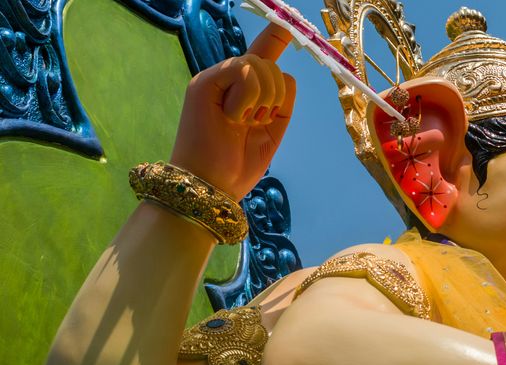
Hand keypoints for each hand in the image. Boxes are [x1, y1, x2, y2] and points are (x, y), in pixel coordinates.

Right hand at [169, 24, 295, 200]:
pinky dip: (249, 96)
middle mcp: (227, 81)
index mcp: (242, 92)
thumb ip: (280, 103)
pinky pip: (244, 69)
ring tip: (243, 122)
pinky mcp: (204, 82)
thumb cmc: (236, 164)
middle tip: (255, 122)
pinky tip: (234, 116)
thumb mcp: (271, 131)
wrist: (213, 186)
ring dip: (264, 98)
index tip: (287, 22)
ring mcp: (214, 79)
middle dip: (276, 95)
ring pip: (261, 64)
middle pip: (270, 63)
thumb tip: (287, 75)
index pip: (262, 55)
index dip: (275, 37)